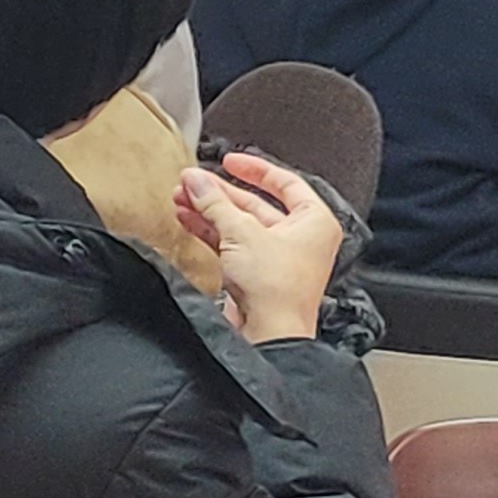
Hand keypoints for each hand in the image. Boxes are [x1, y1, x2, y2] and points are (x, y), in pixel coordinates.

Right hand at [176, 150, 339, 344]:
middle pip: (255, 203)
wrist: (270, 336)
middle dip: (220, 193)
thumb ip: (216, 203)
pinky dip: (210, 230)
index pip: (285, 182)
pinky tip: (188, 218)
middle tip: (193, 182)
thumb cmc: (278, 291)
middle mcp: (299, 238)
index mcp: (314, 221)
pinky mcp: (256, 274)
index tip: (230, 161)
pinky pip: (232, 243)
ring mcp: (277, 257)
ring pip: (239, 224)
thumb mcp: (243, 233)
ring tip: (183, 197)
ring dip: (209, 210)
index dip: (254, 169)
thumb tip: (197, 180)